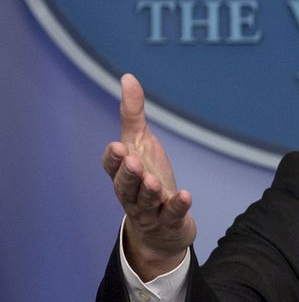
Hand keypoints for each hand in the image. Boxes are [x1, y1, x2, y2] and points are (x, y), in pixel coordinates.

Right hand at [102, 73, 195, 279]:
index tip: (117, 146)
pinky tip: (185, 195)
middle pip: (124, 186)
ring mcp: (149, 210)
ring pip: (144, 203)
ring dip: (148, 192)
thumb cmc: (147, 176)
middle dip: (127, 175)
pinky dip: (176, 206)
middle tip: (132, 162)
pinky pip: (171, 215)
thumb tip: (128, 77)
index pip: (111, 167)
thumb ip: (132, 113)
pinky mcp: (169, 221)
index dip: (113, 159)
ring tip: (154, 182)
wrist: (163, 224)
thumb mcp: (140, 143)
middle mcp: (131, 193)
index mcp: (122, 173)